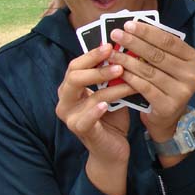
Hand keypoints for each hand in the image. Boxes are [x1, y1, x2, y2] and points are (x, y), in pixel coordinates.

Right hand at [56, 44, 136, 164]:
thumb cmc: (112, 119)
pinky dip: (95, 111)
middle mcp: (66, 100)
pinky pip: (85, 119)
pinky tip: (106, 105)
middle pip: (74, 76)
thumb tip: (128, 53)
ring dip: (110, 86)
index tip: (110, 44)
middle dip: (97, 66)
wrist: (112, 150)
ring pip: (87, 95)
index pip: (77, 65)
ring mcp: (70, 116)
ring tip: (126, 77)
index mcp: (71, 87)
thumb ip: (114, 77)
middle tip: (118, 60)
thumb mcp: (113, 93)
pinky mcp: (79, 130)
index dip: (92, 54)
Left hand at [108, 21, 194, 146]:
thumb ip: (158, 49)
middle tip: (116, 34)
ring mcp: (183, 92)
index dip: (148, 32)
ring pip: (149, 71)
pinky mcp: (169, 105)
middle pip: (158, 55)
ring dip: (127, 60)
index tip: (128, 25)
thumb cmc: (165, 84)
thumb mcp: (168, 65)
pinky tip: (118, 71)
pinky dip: (130, 78)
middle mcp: (193, 75)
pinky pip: (145, 87)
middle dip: (134, 43)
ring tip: (112, 53)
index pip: (169, 41)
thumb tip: (133, 28)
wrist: (168, 117)